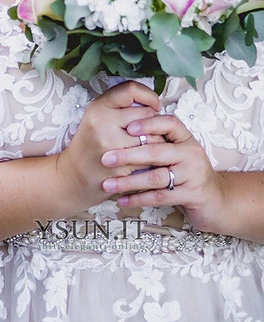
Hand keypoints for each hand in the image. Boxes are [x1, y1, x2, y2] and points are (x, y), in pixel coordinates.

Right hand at [57, 81, 161, 211]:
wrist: (75, 174)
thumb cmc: (92, 142)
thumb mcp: (98, 116)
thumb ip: (121, 105)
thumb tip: (153, 101)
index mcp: (98, 107)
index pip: (131, 89)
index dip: (149, 95)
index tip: (154, 106)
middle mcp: (103, 123)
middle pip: (147, 114)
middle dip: (155, 122)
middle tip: (151, 129)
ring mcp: (112, 146)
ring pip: (154, 137)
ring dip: (159, 141)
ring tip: (152, 144)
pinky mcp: (120, 166)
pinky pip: (150, 158)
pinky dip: (154, 159)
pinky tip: (148, 159)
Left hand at [101, 114, 225, 232]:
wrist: (218, 200)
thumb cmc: (189, 173)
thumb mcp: (178, 153)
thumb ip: (159, 143)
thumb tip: (124, 130)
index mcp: (186, 139)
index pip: (169, 123)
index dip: (148, 123)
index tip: (127, 127)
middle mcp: (191, 153)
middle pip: (156, 151)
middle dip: (128, 155)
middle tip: (106, 158)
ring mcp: (193, 174)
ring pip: (156, 177)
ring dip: (129, 181)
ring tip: (108, 184)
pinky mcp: (192, 195)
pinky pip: (160, 197)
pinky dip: (139, 199)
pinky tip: (123, 200)